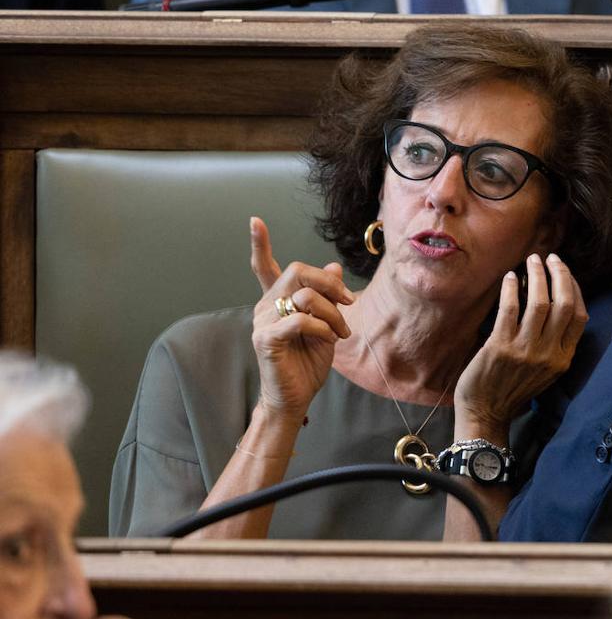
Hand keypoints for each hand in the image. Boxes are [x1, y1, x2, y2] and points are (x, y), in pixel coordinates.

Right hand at [249, 217, 353, 420]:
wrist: (295, 398)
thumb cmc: (307, 363)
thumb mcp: (326, 325)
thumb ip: (327, 297)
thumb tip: (333, 266)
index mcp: (277, 301)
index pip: (265, 267)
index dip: (260, 244)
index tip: (255, 221)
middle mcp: (266, 306)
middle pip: (298, 272)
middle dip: (330, 283)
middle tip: (348, 302)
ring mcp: (263, 322)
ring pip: (305, 296)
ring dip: (333, 313)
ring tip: (341, 332)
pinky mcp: (267, 339)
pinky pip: (300, 320)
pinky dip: (322, 327)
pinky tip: (329, 339)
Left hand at [454, 253, 587, 434]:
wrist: (486, 413)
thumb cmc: (513, 388)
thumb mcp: (546, 371)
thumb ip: (555, 344)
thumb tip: (555, 302)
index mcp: (564, 359)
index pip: (579, 316)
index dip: (575, 289)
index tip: (565, 272)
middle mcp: (549, 354)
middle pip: (564, 304)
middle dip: (560, 274)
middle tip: (550, 258)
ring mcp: (525, 351)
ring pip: (540, 302)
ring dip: (537, 275)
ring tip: (531, 261)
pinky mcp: (500, 347)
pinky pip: (510, 309)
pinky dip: (511, 289)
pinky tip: (510, 277)